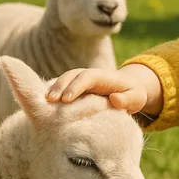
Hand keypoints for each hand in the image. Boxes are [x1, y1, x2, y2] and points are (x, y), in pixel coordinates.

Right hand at [46, 64, 162, 114]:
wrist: (127, 90)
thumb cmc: (132, 95)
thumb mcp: (136, 98)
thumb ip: (127, 100)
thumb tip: (114, 99)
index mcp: (103, 76)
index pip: (87, 77)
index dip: (76, 87)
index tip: (66, 100)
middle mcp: (88, 75)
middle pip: (71, 76)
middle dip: (59, 86)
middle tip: (49, 100)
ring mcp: (79, 80)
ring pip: (63, 80)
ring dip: (53, 89)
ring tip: (42, 102)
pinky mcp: (74, 87)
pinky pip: (61, 87)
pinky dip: (52, 92)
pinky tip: (42, 103)